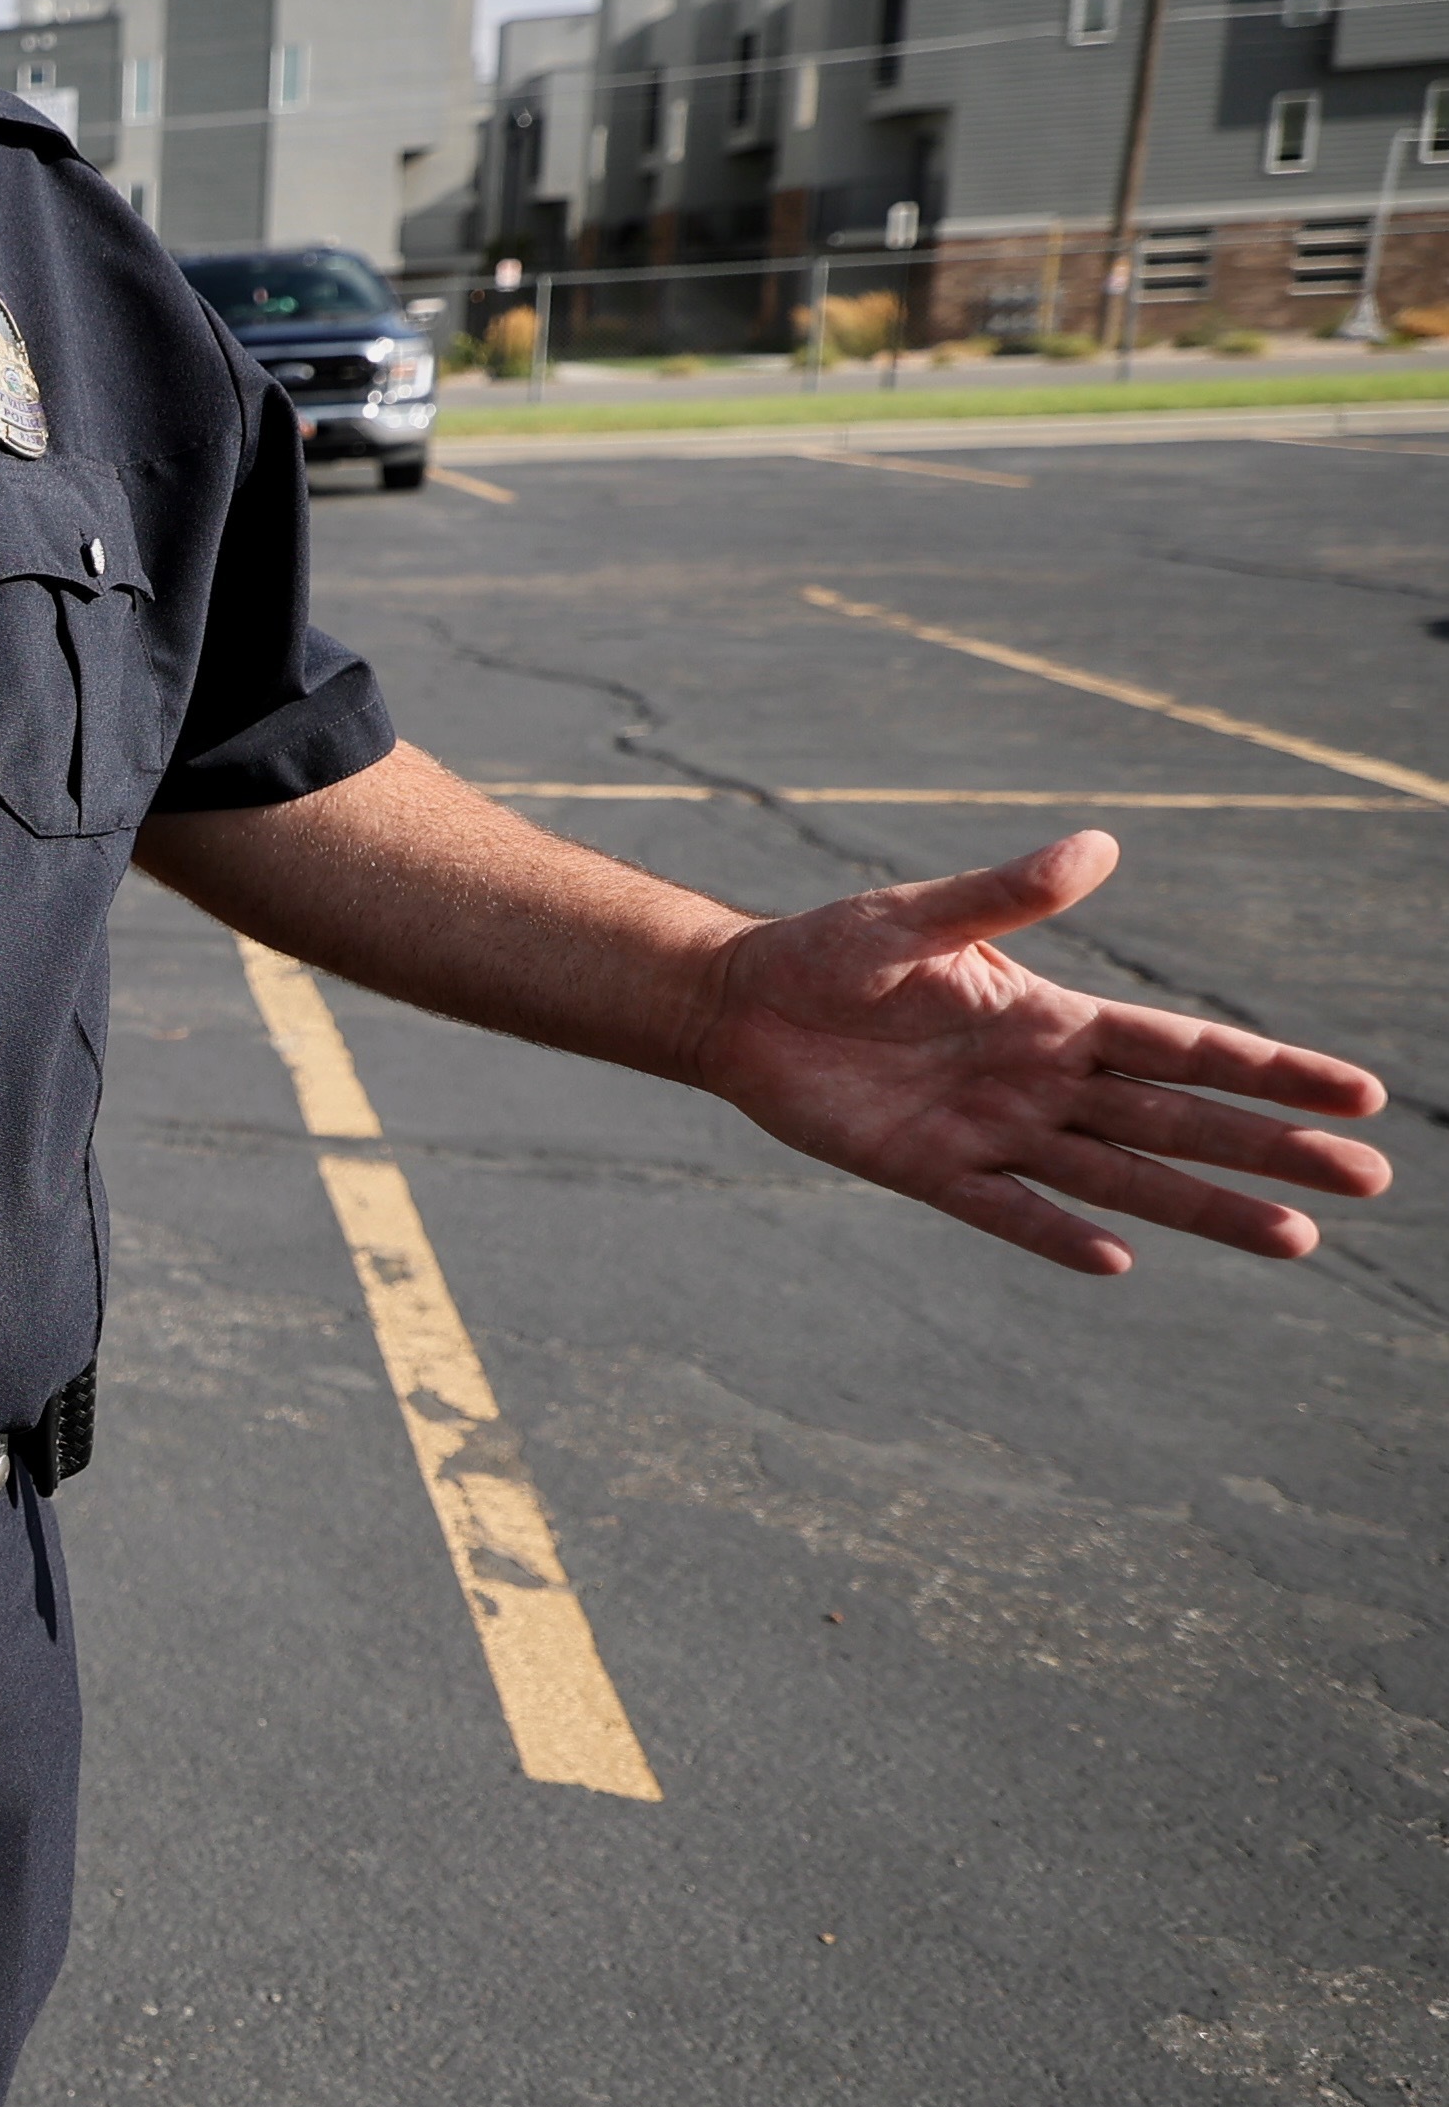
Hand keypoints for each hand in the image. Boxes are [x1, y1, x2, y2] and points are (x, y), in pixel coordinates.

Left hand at [694, 831, 1389, 1272]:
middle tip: (1368, 1181)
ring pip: (1119, 1178)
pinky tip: (1118, 1259)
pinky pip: (1005, 1210)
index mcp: (1055, 1019)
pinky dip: (1054, 1234)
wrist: (738, 1004)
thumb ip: (1006, 893)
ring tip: (1296, 1239)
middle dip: (1272, 1150)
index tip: (1361, 1095)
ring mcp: (993, 1132)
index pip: (1188, 1049)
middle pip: (1179, 1122)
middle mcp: (1042, 1083)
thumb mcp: (918, 916)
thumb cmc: (829, 952)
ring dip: (1203, 1206)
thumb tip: (1097, 847)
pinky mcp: (928, 1170)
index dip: (1273, 1071)